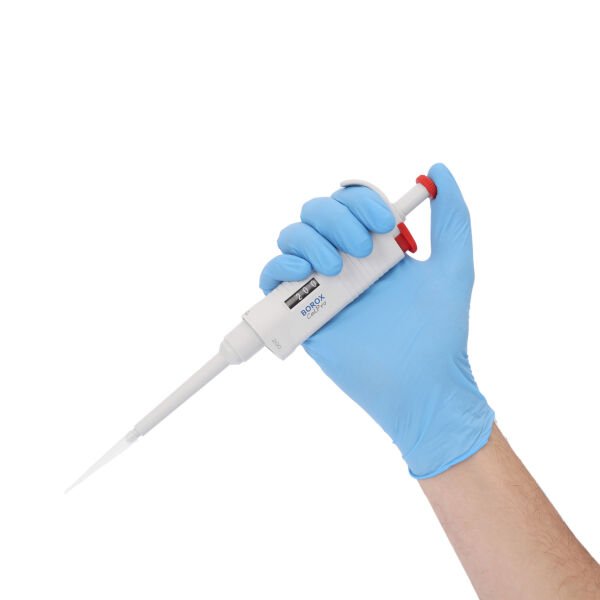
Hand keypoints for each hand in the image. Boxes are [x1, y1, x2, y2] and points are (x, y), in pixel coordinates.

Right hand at [259, 164, 493, 477]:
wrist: (420, 385)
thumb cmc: (440, 332)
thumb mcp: (455, 267)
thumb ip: (452, 219)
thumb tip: (438, 169)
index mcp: (376, 247)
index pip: (351, 202)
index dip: (361, 202)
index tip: (385, 225)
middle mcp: (345, 261)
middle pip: (316, 213)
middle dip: (334, 219)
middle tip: (360, 249)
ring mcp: (321, 285)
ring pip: (291, 238)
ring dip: (308, 240)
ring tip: (334, 267)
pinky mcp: (300, 312)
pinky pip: (271, 278)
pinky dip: (278, 266)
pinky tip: (302, 272)